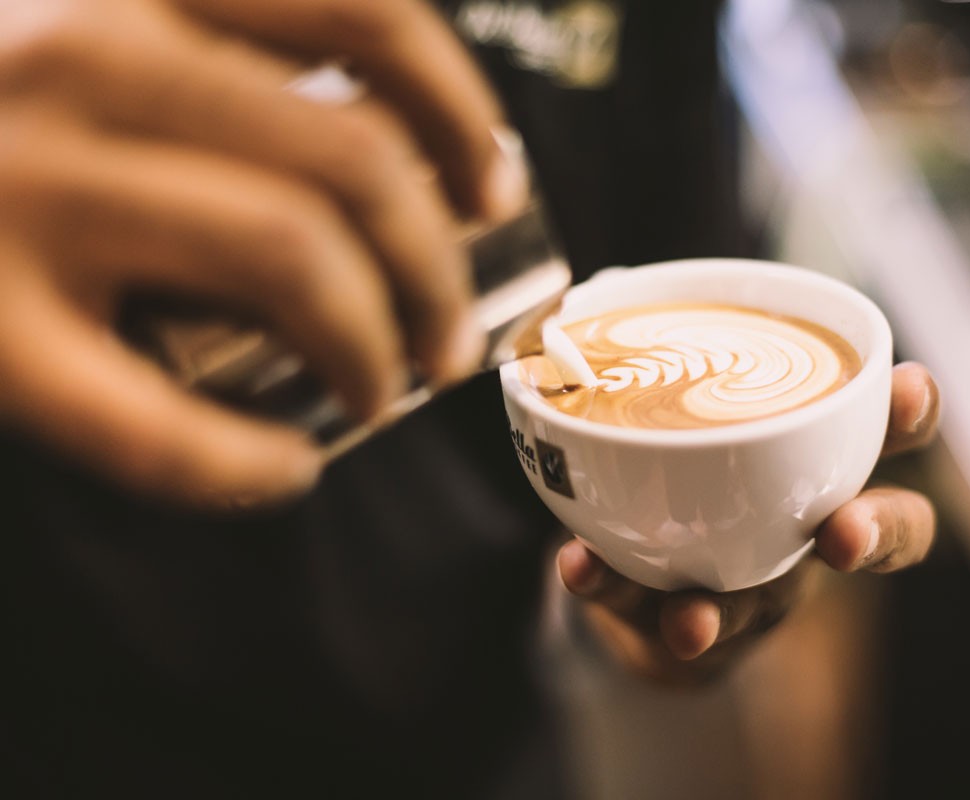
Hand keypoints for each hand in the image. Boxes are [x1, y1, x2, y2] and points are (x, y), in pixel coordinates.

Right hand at [0, 0, 526, 503]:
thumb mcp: (78, 24)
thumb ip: (198, 48)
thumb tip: (378, 143)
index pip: (364, 10)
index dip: (458, 109)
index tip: (491, 186)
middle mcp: (75, 52)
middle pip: (353, 160)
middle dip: (438, 266)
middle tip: (450, 331)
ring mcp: (15, 188)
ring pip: (290, 259)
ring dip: (377, 344)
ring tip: (388, 387)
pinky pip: (152, 424)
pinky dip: (244, 464)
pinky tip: (284, 474)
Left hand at [557, 362, 939, 683]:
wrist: (643, 576)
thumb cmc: (689, 464)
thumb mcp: (689, 400)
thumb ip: (662, 349)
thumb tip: (607, 280)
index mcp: (824, 458)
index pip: (892, 431)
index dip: (913, 411)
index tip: (905, 386)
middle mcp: (808, 527)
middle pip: (882, 534)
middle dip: (875, 532)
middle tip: (844, 535)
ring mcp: (754, 589)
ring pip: (760, 606)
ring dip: (722, 611)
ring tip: (690, 617)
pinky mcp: (683, 624)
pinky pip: (647, 613)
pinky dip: (610, 587)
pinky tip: (580, 567)